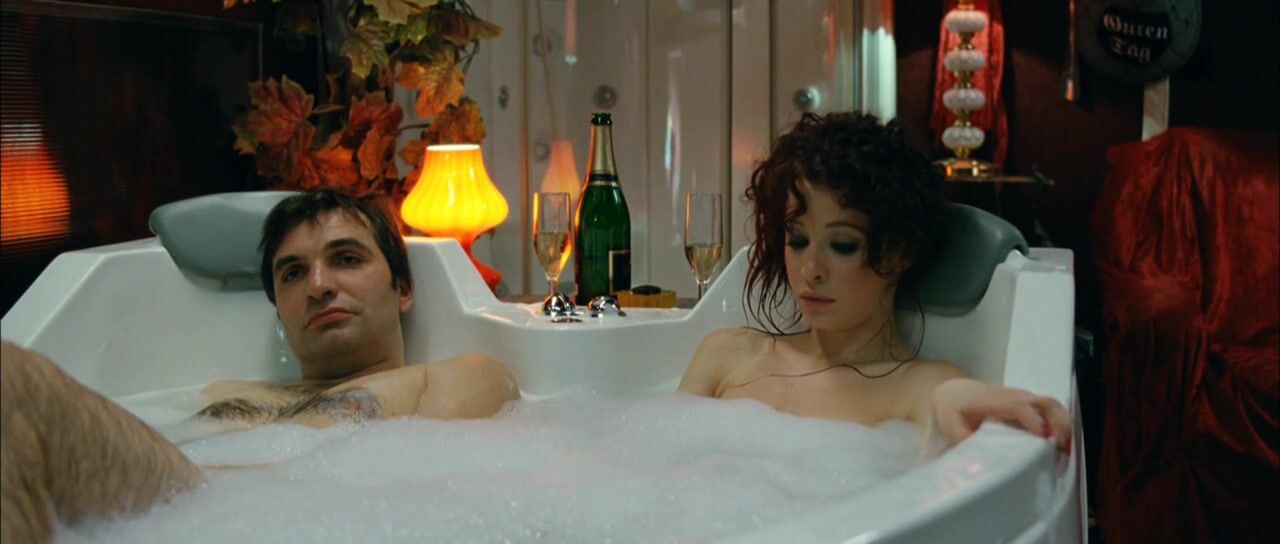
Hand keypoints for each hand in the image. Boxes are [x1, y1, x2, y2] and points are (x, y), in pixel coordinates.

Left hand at [931, 378, 1071, 452]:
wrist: (955, 392)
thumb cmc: (953, 410)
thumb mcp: (950, 425)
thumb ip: (963, 440)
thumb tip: (978, 460)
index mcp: (993, 400)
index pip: (1018, 406)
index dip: (1033, 420)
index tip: (1044, 438)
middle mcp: (1014, 396)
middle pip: (1045, 402)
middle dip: (1059, 424)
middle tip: (1062, 450)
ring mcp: (1024, 398)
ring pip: (1052, 406)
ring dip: (1065, 426)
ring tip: (1065, 452)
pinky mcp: (1030, 404)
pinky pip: (1051, 411)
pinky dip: (1061, 426)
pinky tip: (1062, 447)